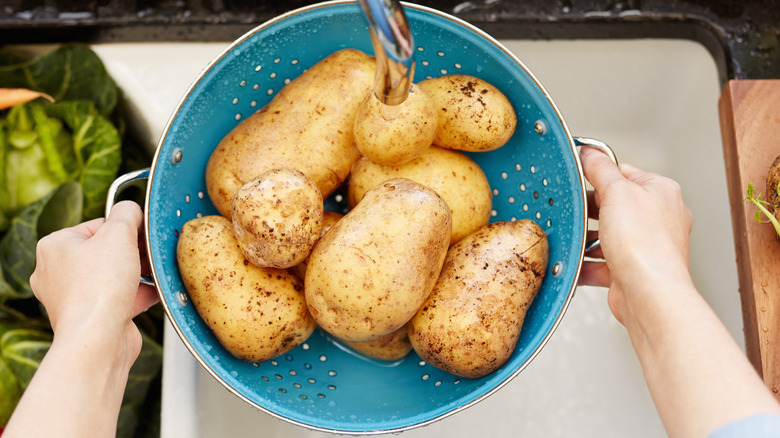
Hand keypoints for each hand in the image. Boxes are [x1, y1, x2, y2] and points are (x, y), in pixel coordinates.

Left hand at [29, 200, 157, 359]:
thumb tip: (132, 209)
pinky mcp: (90, 317)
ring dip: (138, 274)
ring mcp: (73, 297)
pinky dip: (138, 294)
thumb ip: (127, 213)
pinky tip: (155, 291)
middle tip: (149, 254)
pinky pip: (118, 298)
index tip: (141, 235)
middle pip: (105, 252)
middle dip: (133, 253)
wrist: (99, 338)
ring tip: (154, 274)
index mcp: (55, 246)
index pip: (96, 225)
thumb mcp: (119, 233)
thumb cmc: (99, 287)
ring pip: (113, 276)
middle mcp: (57, 272)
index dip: (124, 228)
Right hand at [577, 147, 692, 323]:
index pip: (625, 173)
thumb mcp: (617, 192)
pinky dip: (586, 263)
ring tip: (573, 237)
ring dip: (587, 238)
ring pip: (607, 235)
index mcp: (661, 192)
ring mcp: (645, 246)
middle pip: (614, 205)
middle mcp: (658, 218)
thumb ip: (600, 169)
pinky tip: (573, 262)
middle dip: (590, 211)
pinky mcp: (631, 271)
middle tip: (573, 210)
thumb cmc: (645, 244)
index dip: (600, 174)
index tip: (579, 176)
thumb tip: (590, 152)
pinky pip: (602, 262)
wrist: (649, 293)